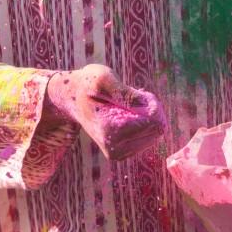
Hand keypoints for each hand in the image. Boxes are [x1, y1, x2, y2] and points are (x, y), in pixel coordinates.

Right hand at [45, 64, 165, 160]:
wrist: (74, 98)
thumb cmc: (88, 84)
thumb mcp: (103, 78)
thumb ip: (125, 93)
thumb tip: (149, 108)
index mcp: (110, 131)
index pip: (154, 120)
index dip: (150, 101)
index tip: (136, 91)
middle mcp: (115, 149)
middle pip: (158, 128)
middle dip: (150, 108)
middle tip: (132, 96)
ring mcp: (120, 153)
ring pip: (156, 133)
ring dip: (146, 114)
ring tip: (126, 104)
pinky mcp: (124, 153)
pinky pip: (150, 137)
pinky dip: (143, 121)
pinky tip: (127, 113)